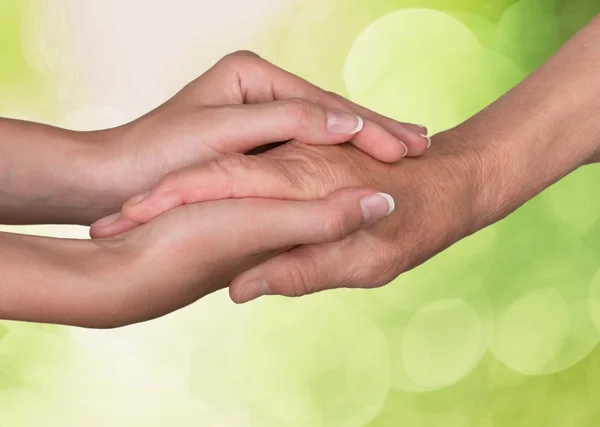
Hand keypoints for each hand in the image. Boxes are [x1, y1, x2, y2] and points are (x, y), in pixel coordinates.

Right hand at [91, 129, 483, 302]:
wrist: (450, 183)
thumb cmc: (416, 223)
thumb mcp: (367, 262)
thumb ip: (304, 267)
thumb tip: (243, 289)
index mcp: (294, 182)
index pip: (210, 184)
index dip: (162, 203)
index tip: (120, 226)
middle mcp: (285, 164)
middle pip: (206, 172)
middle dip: (155, 199)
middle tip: (108, 227)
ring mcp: (291, 162)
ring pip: (221, 171)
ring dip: (175, 194)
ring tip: (130, 221)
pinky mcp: (299, 168)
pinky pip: (245, 175)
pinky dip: (209, 191)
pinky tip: (189, 209)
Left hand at [93, 51, 429, 210]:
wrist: (117, 180)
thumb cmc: (158, 154)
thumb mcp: (223, 132)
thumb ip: (286, 123)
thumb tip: (346, 122)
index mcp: (254, 78)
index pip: (324, 104)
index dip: (366, 127)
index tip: (406, 146)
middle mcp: (262, 90)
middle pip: (331, 112)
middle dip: (377, 129)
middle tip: (423, 143)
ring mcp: (261, 116)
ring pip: (325, 130)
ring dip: (367, 142)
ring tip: (410, 149)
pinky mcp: (259, 143)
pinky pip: (309, 148)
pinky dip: (341, 157)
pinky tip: (370, 164)